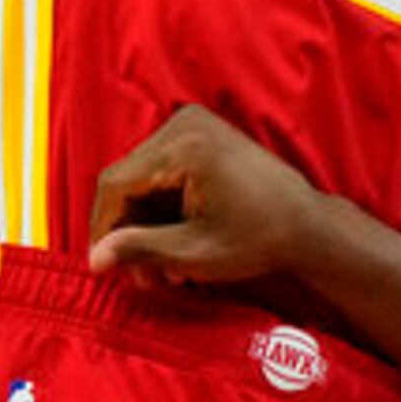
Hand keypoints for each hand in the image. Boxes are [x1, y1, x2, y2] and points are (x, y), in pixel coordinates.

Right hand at [86, 102, 332, 287]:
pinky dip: (161, 209)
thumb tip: (94, 259)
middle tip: (142, 276)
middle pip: (127, 180)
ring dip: (144, 224)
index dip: (103, 228)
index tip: (102, 267)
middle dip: (128, 231)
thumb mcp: (194, 253)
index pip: (116, 184)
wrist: (306, 224)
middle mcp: (185, 125)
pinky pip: (161, 172)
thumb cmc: (259, 238)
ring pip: (142, 179)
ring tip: (162, 269)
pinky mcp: (201, 135)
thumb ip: (140, 250)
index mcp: (184, 147)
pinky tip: (173, 244)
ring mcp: (194, 126)